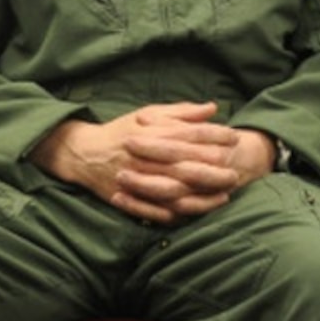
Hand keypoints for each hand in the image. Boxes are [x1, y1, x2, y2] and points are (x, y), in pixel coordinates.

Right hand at [32, 101, 269, 224]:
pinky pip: (158, 211)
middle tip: (235, 172)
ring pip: (175, 191)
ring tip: (224, 195)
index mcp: (151, 133)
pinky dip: (179, 212)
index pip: (189, 134)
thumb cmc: (122, 131)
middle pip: (185, 165)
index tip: (234, 138)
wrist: (84, 153)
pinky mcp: (131, 199)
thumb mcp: (149, 114)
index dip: (214, 136)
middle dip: (213, 170)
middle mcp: (145, 157)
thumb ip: (182, 112)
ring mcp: (138, 180)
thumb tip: (212, 108)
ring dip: (201, 195)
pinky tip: (199, 211)